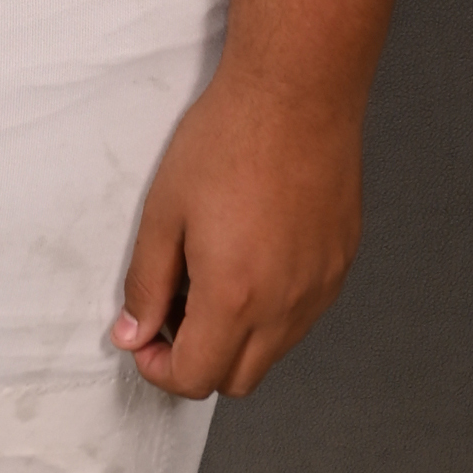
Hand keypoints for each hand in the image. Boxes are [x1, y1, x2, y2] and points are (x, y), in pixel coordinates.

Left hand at [113, 73, 362, 398]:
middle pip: (236, 379)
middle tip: (174, 308)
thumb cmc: (230, 139)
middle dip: (197, 359)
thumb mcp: (165, 210)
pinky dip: (273, 308)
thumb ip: (146, 281)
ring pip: (273, 350)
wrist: (297, 94)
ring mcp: (319, 290)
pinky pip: (302, 315)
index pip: (196, 378)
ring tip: (215, 272)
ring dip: (237, 336)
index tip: (145, 337)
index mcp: (235, 297)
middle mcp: (285, 307)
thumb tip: (133, 331)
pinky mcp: (339, 266)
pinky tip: (254, 255)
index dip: (159, 368)